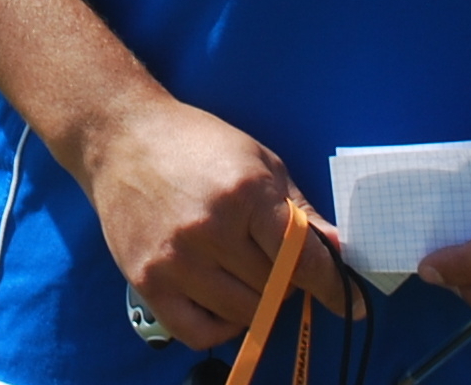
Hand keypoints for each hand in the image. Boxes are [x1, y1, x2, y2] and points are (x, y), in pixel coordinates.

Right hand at [78, 97, 359, 348]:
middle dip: (287, 282)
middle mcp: (210, 229)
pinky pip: (197, 333)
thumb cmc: (196, 144)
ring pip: (242, 314)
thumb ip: (298, 209)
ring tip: (245, 274)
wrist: (121, 137)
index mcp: (245, 193)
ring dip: (256, 302)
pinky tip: (222, 303)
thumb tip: (337, 250)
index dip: (331, 286)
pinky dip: (220, 328)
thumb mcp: (259, 161)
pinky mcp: (147, 280)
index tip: (349, 303)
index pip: (301, 258)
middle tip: (276, 263)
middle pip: (274, 288)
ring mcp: (176, 259)